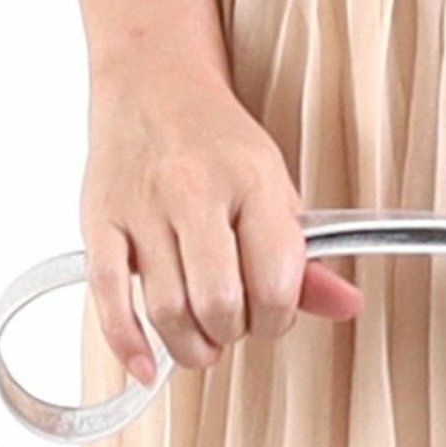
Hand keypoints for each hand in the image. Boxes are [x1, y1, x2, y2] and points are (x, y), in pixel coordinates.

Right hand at [80, 54, 361, 380]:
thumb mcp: (277, 190)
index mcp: (252, 182)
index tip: (272, 317)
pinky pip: (109, 295)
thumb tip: (347, 307)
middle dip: (232, 333)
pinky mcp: (99, 218)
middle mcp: (193, 191)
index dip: (277, 320)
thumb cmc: (218, 142)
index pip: (273, 285)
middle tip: (234, 323)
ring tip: (202, 341)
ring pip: (167, 309)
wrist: (153, 80)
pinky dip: (128, 342)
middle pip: (217, 303)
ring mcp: (142, 206)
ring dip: (191, 346)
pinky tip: (147, 366)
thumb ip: (305, 260)